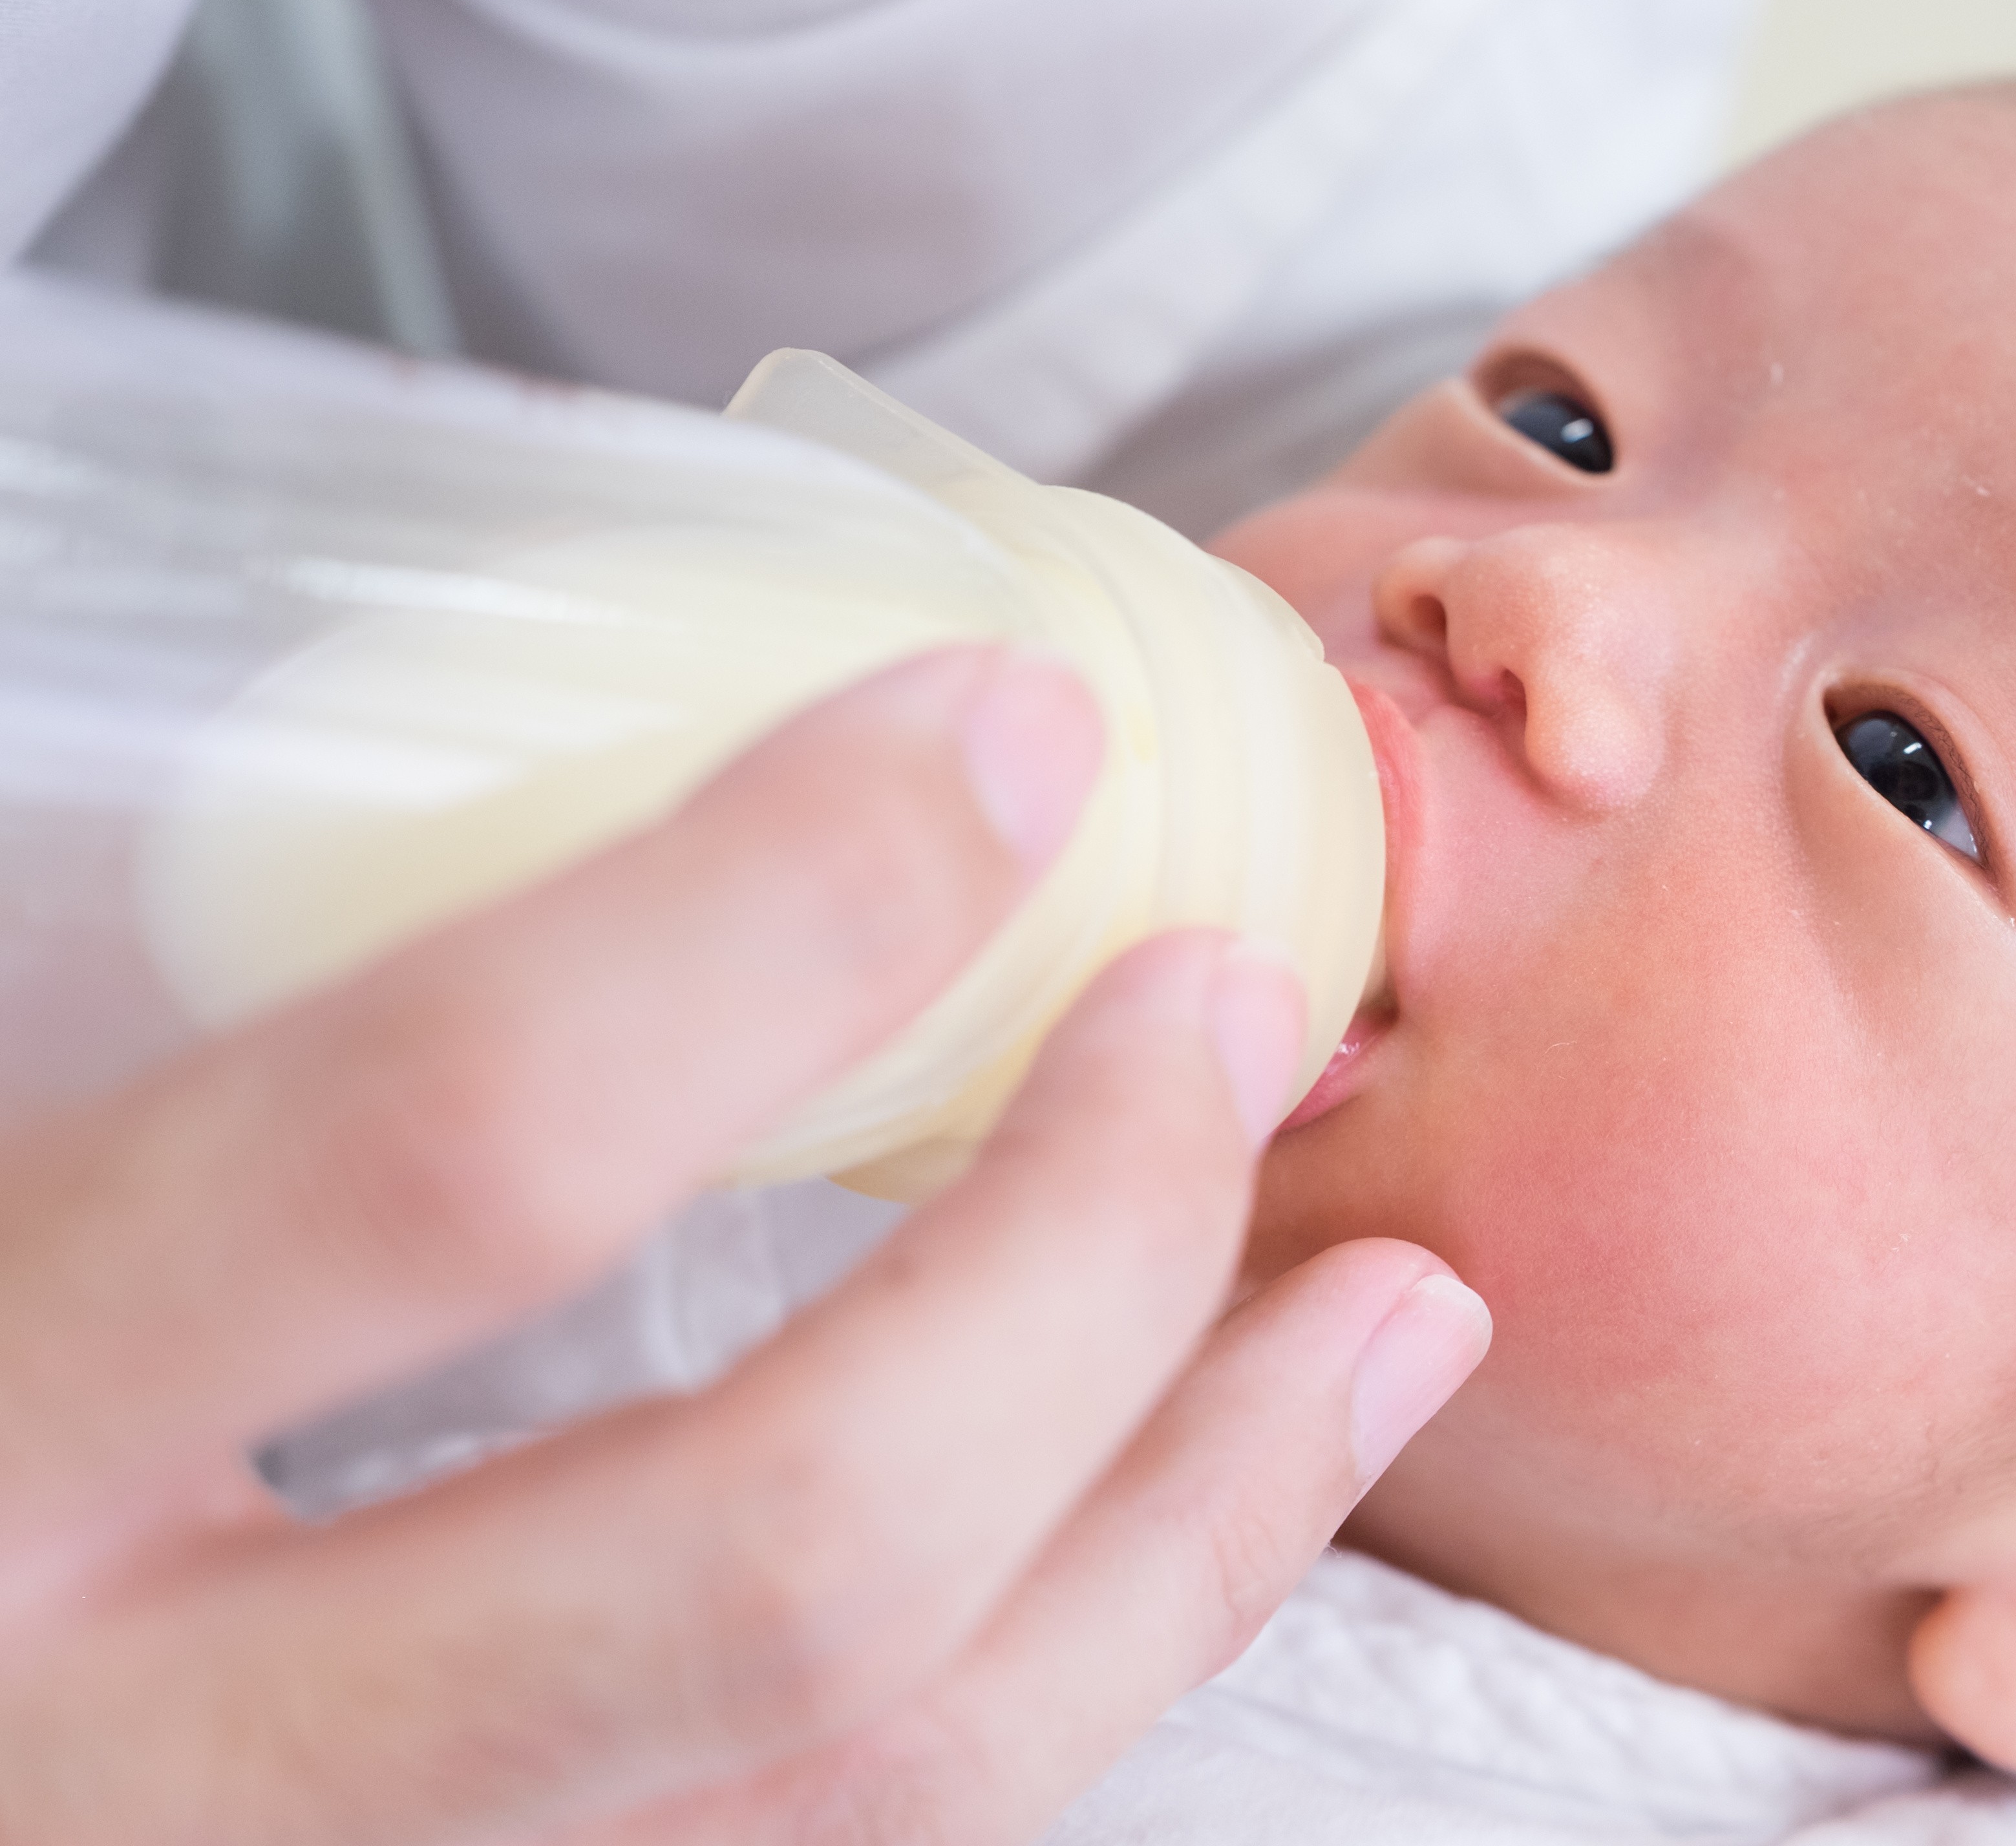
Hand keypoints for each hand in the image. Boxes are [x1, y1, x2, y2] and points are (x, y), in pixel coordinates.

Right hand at [0, 647, 1488, 1843]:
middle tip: (1236, 1009)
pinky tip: (1189, 1510)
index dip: (782, 915)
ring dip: (1206, 1519)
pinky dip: (1081, 1667)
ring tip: (1395, 1310)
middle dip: (1095, 1253)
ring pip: (891, 1775)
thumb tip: (537, 743)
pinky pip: (850, 1845)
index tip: (1004, 736)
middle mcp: (164, 1776)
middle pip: (785, 1551)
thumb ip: (188, 1012)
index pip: (454, 1155)